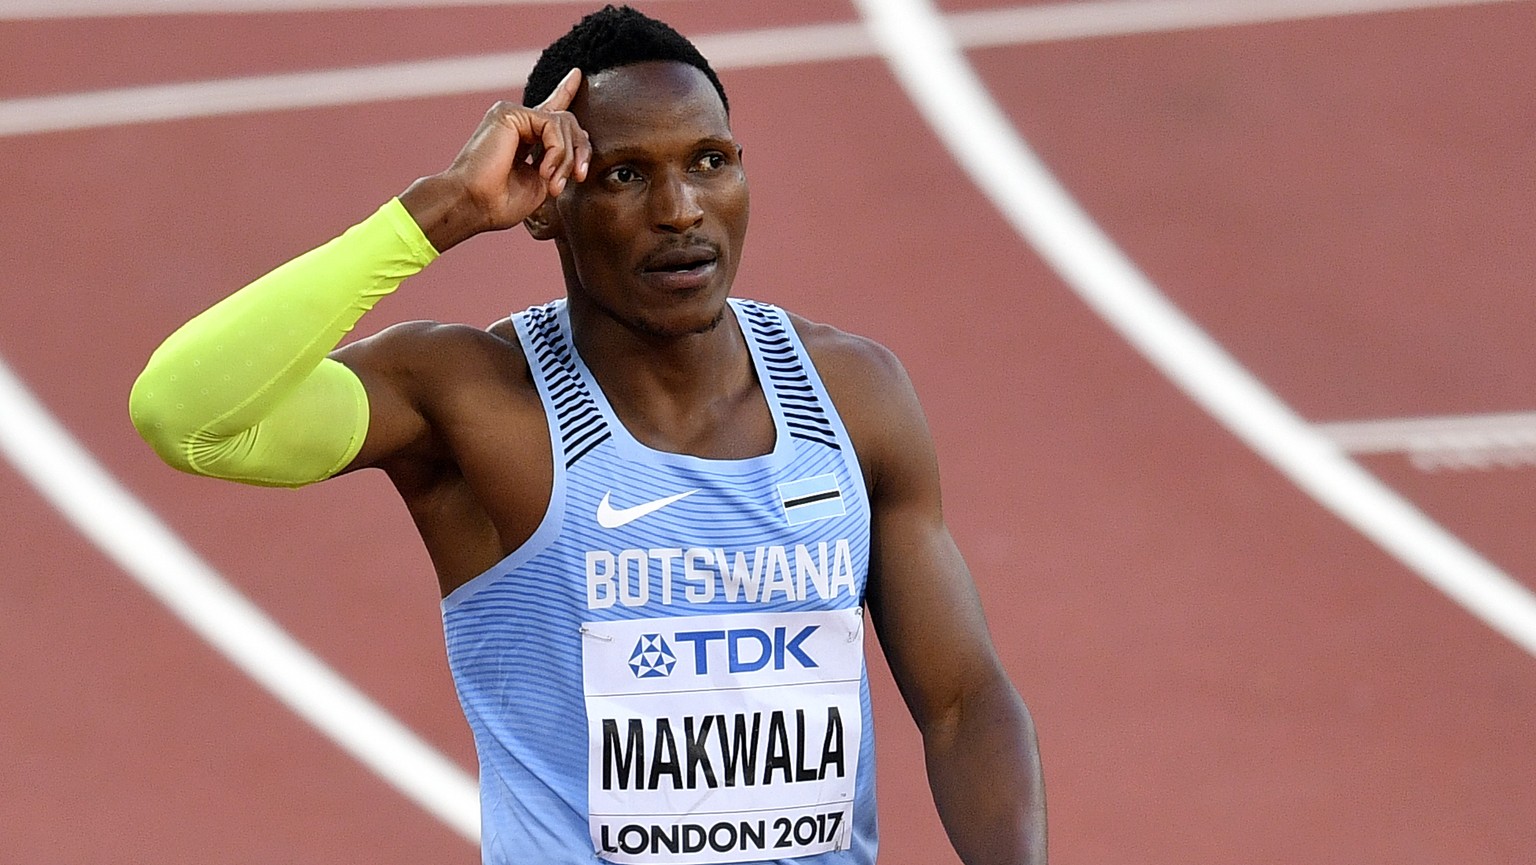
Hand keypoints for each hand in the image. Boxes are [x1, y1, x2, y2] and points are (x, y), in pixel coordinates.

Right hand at [402, 67, 590, 250]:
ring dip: (566, 158)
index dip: (565, 91)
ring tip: (551, 182)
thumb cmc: (501, 202)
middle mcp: (518, 122)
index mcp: (524, 136)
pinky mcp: (510, 113)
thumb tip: (581, 137)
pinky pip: (552, 123)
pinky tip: (542, 170)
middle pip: (568, 121)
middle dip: (580, 152)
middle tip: (577, 179)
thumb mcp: (542, 182)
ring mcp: (513, 115)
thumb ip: (561, 159)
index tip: (577, 74)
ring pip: (564, 123)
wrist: (473, 205)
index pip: (550, 110)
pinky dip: (556, 151)